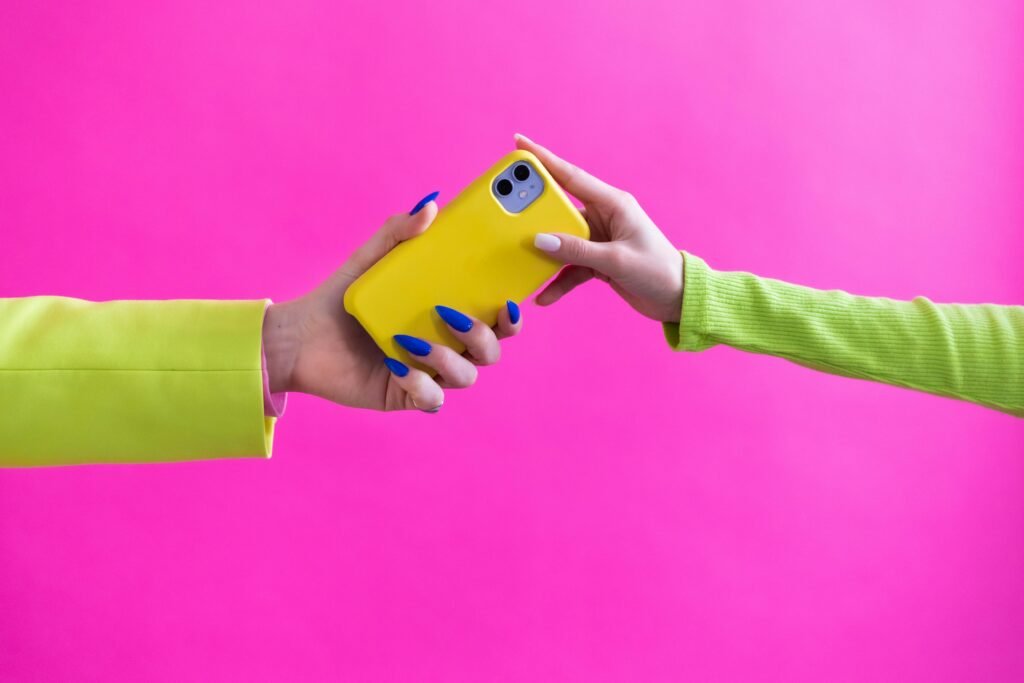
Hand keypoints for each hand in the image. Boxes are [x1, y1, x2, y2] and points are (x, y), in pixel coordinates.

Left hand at [262, 194, 522, 411]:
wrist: (301, 337)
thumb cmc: (341, 297)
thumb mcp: (370, 259)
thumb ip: (398, 232)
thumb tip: (431, 205)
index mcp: (448, 314)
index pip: (495, 318)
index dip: (511, 316)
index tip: (509, 302)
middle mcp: (446, 345)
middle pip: (490, 350)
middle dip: (483, 336)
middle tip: (451, 315)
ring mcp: (428, 373)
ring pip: (466, 376)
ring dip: (449, 359)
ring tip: (414, 342)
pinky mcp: (405, 395)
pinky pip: (431, 399)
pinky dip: (420, 384)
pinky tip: (397, 365)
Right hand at [515, 134, 683, 322]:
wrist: (678, 299)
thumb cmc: (658, 272)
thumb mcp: (616, 261)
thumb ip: (578, 251)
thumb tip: (540, 241)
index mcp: (613, 204)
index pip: (572, 176)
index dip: (544, 159)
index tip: (519, 144)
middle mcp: (604, 216)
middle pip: (560, 208)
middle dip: (534, 210)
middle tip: (505, 206)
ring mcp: (599, 238)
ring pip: (561, 239)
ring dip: (544, 252)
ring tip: (520, 258)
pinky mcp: (597, 260)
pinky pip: (569, 266)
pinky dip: (557, 280)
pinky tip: (544, 295)